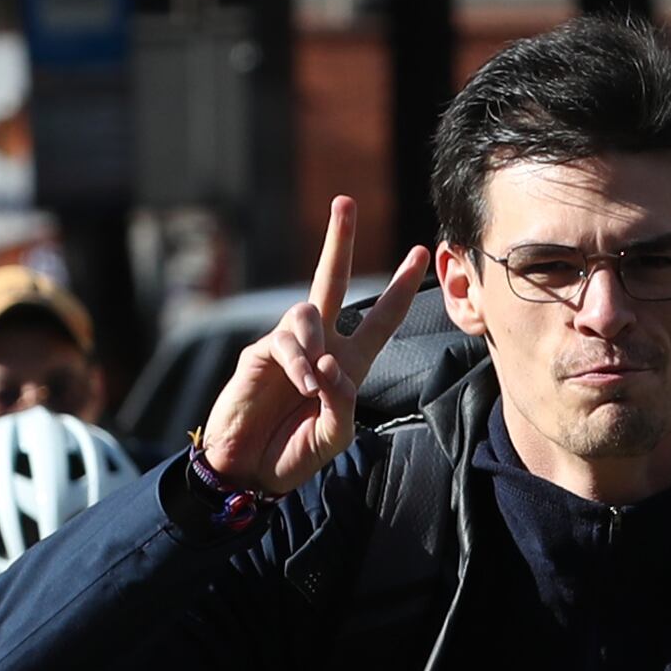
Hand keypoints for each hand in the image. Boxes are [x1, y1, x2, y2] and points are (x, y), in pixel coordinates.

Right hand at [198, 194, 431, 498]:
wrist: (248, 470)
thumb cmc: (294, 453)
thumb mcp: (334, 436)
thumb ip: (342, 403)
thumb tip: (330, 364)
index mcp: (348, 364)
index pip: (380, 318)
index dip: (400, 287)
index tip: (421, 252)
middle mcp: (320, 346)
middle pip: (333, 281)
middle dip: (339, 241)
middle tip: (345, 201)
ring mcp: (288, 346)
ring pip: (307, 311)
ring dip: (314, 344)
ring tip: (310, 382)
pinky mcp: (260, 353)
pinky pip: (285, 341)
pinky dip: (297, 362)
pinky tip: (299, 384)